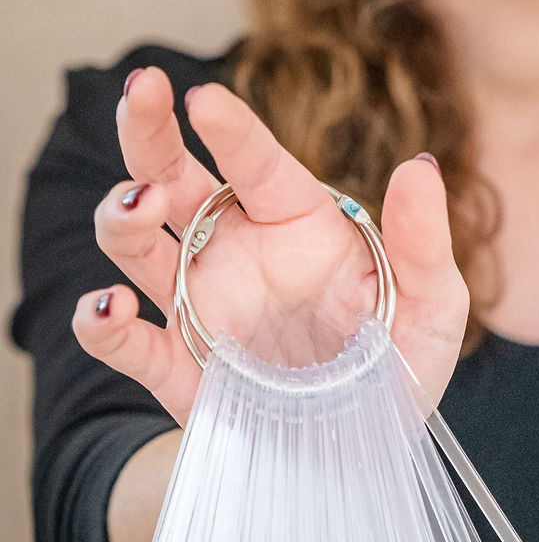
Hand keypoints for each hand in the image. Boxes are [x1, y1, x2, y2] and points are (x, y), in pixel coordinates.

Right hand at [72, 68, 468, 423]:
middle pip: (175, 177)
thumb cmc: (400, 364)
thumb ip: (424, 239)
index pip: (258, 164)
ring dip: (123, 217)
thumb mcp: (433, 305)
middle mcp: (237, 251)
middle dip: (148, 132)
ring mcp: (201, 306)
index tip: (202, 97)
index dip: (232, 129)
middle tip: (139, 92)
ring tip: (142, 206)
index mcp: (296, 223)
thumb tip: (420, 165)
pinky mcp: (178, 369)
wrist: (365, 449)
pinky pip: (126, 341)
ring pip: (136, 245)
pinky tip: (108, 307)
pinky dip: (101, 324)